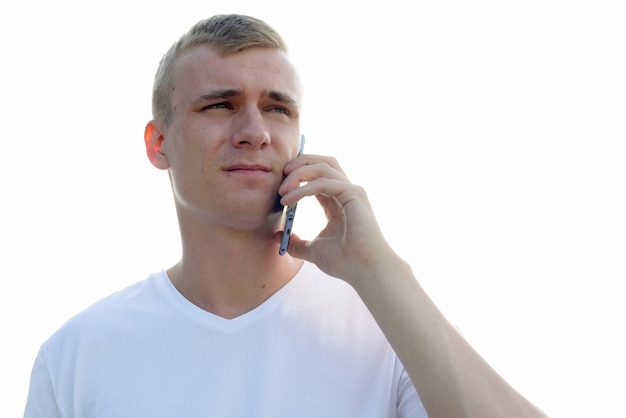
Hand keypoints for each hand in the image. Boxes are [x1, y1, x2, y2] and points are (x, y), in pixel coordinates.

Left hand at [277, 154, 394, 283]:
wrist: (364, 271)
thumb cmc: (346, 262)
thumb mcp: (313, 250)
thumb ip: (297, 242)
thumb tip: (277, 236)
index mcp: (336, 200)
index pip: (317, 174)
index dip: (297, 172)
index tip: (278, 184)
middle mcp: (345, 191)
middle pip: (322, 162)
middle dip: (299, 163)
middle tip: (280, 176)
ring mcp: (351, 191)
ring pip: (323, 166)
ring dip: (299, 173)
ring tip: (282, 190)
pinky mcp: (354, 194)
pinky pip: (324, 182)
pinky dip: (304, 188)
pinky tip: (289, 200)